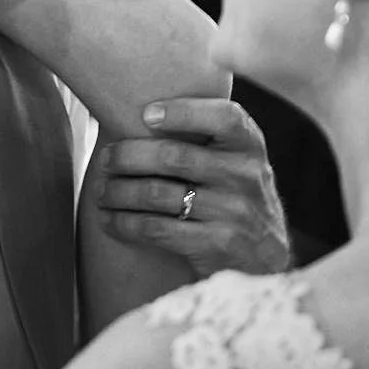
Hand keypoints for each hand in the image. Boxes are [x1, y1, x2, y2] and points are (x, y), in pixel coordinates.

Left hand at [94, 97, 290, 277]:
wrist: (267, 260)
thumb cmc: (237, 197)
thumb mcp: (239, 161)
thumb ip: (209, 136)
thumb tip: (141, 107)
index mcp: (249, 145)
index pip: (224, 117)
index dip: (184, 111)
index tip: (146, 113)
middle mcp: (245, 175)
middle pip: (174, 155)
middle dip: (128, 156)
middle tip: (104, 159)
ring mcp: (233, 211)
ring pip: (157, 193)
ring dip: (119, 191)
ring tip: (101, 191)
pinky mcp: (216, 244)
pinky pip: (157, 228)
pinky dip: (124, 223)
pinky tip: (109, 219)